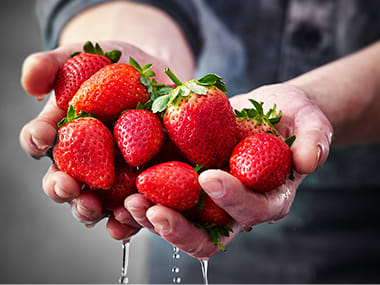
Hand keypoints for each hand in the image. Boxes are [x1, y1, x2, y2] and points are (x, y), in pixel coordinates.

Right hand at [19, 41, 172, 239]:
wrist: (157, 76)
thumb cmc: (116, 66)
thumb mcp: (85, 57)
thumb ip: (54, 64)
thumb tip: (30, 81)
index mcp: (63, 132)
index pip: (39, 140)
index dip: (35, 140)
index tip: (42, 136)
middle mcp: (82, 160)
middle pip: (62, 182)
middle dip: (60, 188)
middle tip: (66, 186)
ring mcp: (111, 176)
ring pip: (93, 202)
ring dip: (88, 210)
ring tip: (93, 208)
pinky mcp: (141, 183)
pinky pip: (131, 206)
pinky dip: (127, 219)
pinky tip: (127, 219)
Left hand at [125, 83, 332, 257]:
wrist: (269, 111)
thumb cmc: (291, 118)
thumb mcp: (311, 122)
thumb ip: (315, 140)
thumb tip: (309, 159)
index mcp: (267, 198)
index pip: (252, 210)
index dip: (232, 199)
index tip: (210, 177)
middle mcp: (235, 207)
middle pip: (208, 233)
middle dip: (179, 227)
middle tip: (152, 209)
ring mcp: (208, 199)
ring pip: (179, 222)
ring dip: (151, 218)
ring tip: (127, 202)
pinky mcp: (187, 183)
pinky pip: (163, 198)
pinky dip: (142, 202)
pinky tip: (119, 193)